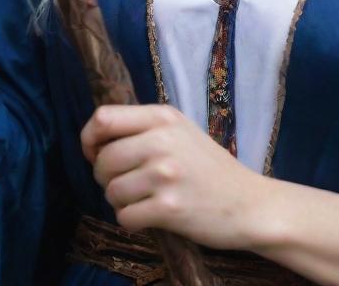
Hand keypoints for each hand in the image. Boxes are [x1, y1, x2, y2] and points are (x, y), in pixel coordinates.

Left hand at [80, 103, 270, 250]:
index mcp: (164, 116)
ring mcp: (166, 174)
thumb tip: (95, 140)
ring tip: (143, 199)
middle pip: (103, 159)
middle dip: (105, 177)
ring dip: (120, 201)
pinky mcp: (169, 208)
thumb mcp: (180, 132)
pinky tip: (150, 215)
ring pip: (111, 191)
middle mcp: (163, 140)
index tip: (95, 154)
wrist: (248, 202)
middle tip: (126, 183)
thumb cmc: (209, 168)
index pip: (103, 118)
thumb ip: (143, 129)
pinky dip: (132, 221)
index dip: (89, 139)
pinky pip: (125, 217)